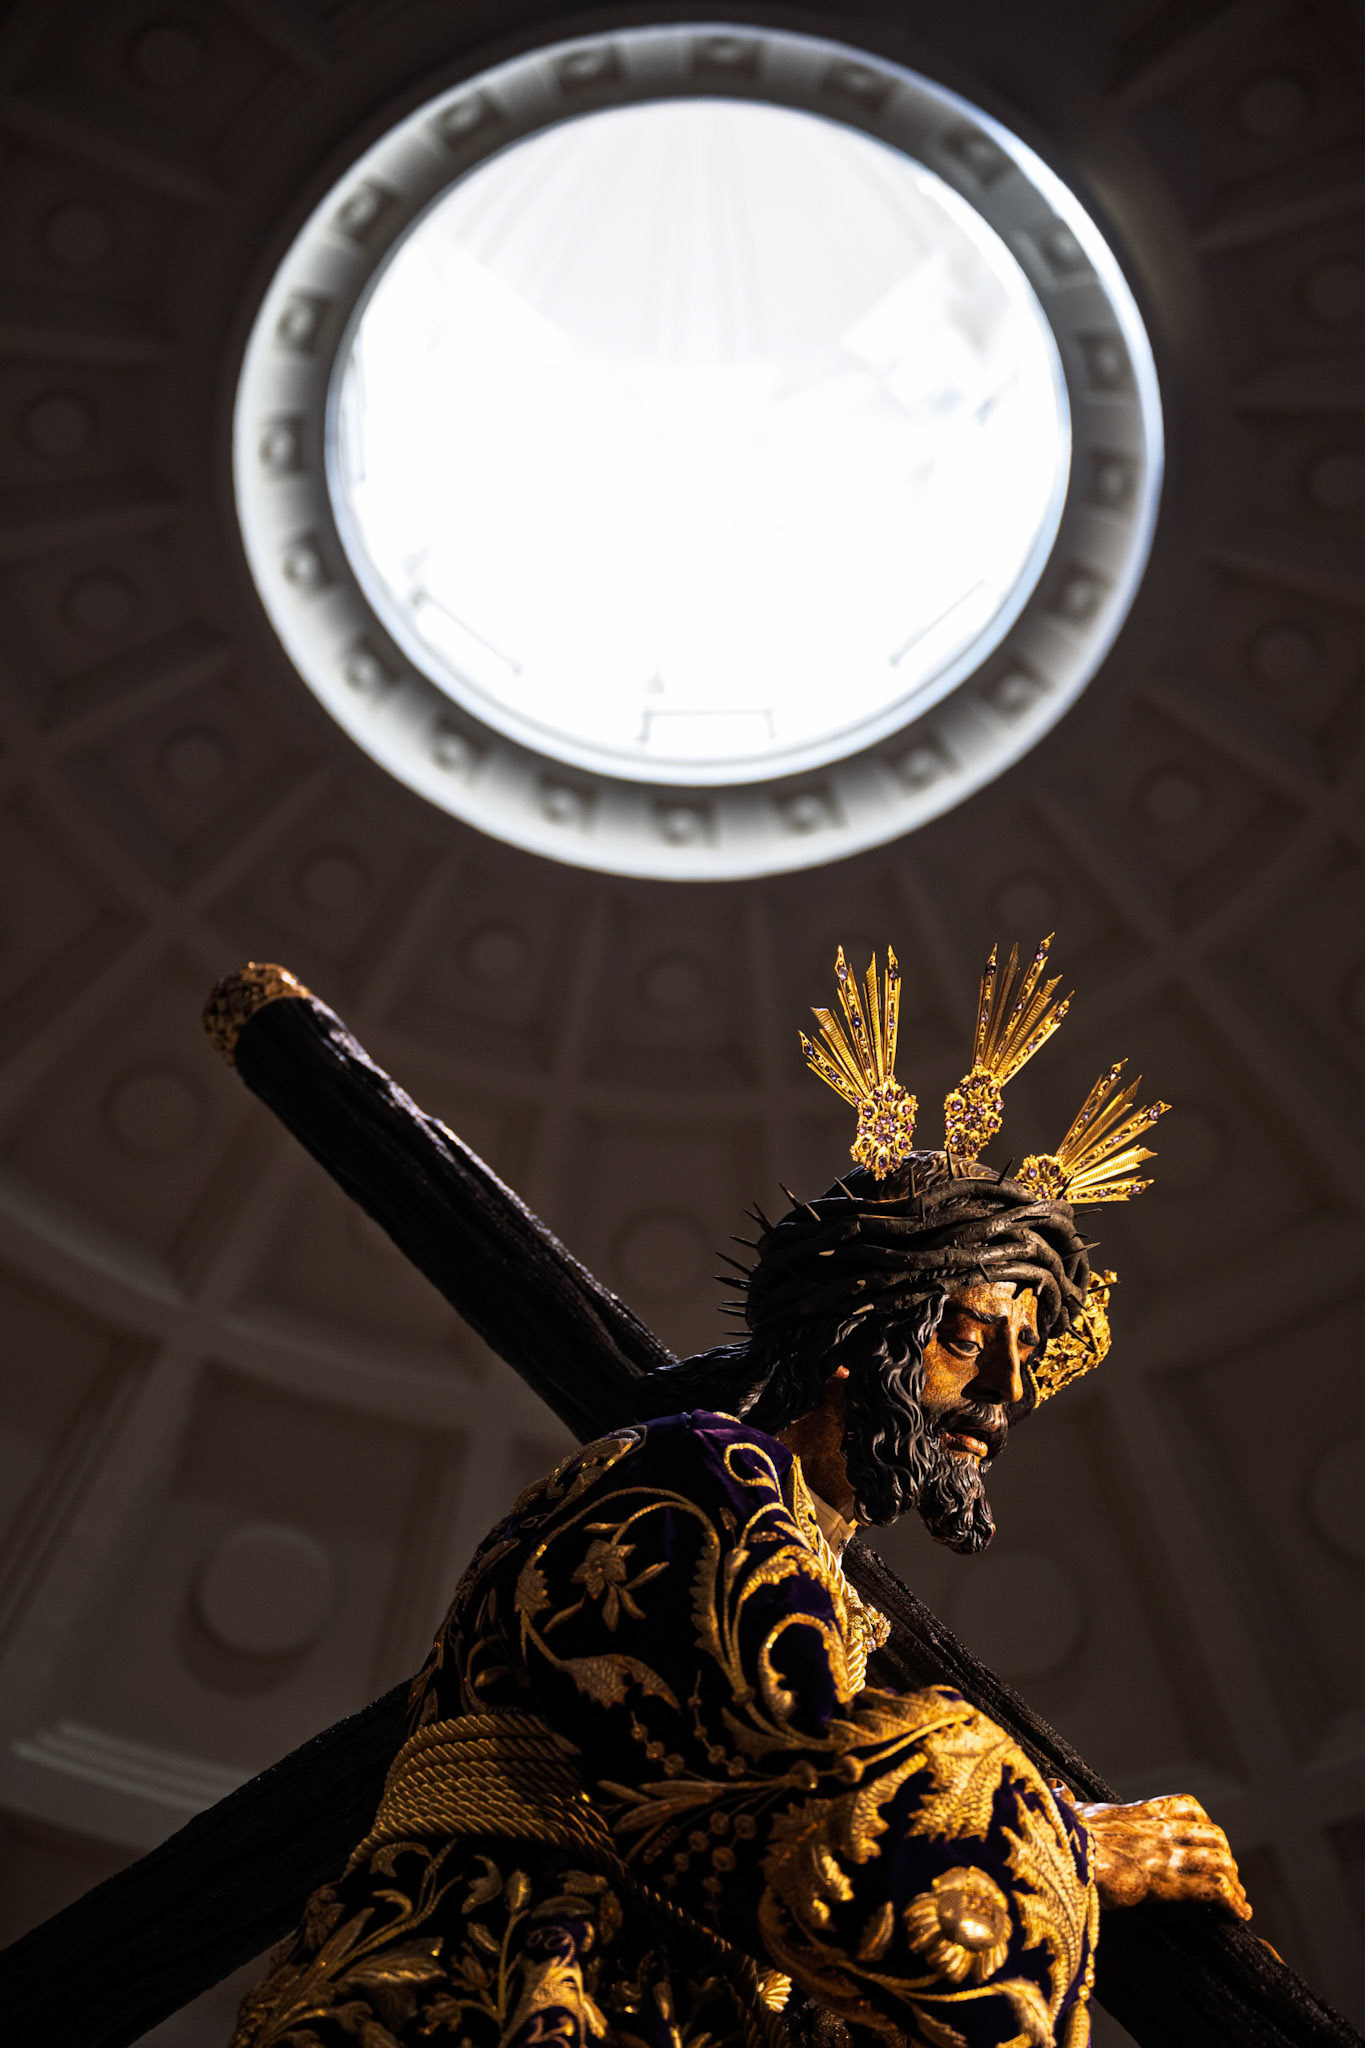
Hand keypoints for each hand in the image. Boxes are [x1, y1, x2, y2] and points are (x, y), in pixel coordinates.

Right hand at [1072, 1793, 1250, 1919]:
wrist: (1061, 1850)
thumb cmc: (1059, 1833)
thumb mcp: (1068, 1811)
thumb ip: (1069, 1802)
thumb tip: (1056, 1790)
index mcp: (1138, 1812)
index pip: (1185, 1806)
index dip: (1204, 1823)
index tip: (1207, 1841)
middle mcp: (1159, 1829)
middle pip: (1212, 1834)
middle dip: (1225, 1856)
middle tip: (1228, 1877)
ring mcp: (1167, 1854)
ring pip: (1220, 1859)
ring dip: (1234, 1881)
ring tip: (1238, 1900)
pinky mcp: (1170, 1882)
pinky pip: (1216, 1888)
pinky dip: (1234, 1901)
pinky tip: (1240, 1914)